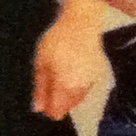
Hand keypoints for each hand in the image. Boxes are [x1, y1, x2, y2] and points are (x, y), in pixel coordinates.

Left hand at [34, 4, 106, 119]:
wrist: (81, 24)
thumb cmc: (59, 41)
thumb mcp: (41, 64)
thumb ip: (40, 88)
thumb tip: (37, 107)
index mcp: (67, 86)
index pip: (57, 110)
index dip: (48, 110)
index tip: (41, 104)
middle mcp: (82, 87)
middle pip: (68, 106)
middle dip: (57, 103)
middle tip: (46, 91)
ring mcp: (92, 80)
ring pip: (77, 98)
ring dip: (66, 96)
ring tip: (55, 81)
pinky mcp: (97, 74)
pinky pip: (85, 88)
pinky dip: (75, 88)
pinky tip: (67, 77)